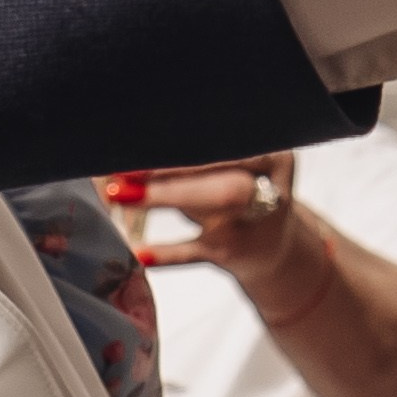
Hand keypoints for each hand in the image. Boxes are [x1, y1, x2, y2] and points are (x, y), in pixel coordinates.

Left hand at [125, 153, 302, 283]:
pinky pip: (195, 253)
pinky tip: (139, 251)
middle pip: (225, 176)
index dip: (188, 146)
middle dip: (175, 171)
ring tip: (122, 193)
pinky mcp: (232, 256)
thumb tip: (140, 141)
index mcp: (274, 159)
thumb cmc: (241, 197)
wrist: (273, 250)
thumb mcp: (231, 172)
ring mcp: (253, 227)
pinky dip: (165, 253)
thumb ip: (197, 159)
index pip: (230, 148)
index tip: (146, 140)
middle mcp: (270, 191)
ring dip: (164, 198)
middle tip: (127, 168)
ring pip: (213, 208)